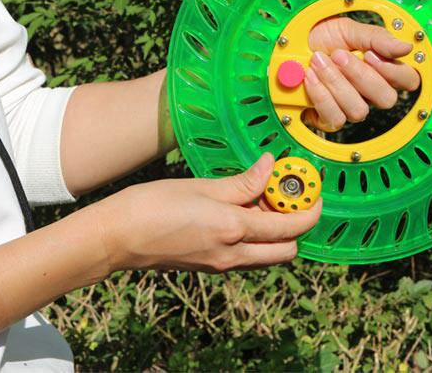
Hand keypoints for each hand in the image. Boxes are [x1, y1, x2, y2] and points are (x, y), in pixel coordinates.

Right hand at [96, 153, 320, 272]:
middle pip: (287, 250)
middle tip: (285, 195)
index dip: (310, 210)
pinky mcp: (210, 266)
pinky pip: (247, 255)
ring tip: (259, 199)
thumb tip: (270, 166)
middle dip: (295, 225)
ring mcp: (222, 265)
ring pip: (268, 255)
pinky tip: (240, 211)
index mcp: (234, 231)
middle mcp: (233, 255)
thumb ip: (243, 182)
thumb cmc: (154, 205)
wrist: (116, 237)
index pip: (291, 227)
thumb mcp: (204, 186)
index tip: (314, 193)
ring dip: (275, 232)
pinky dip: (255, 237)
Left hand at [305, 17, 420, 130]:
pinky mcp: (329, 119)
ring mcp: (351, 108)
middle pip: (386, 99)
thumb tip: (406, 47)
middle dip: (359, 75)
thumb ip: (378, 38)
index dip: (393, 71)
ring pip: (359, 111)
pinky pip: (335, 118)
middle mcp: (370, 93)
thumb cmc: (322, 37)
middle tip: (338, 55)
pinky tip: (310, 78)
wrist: (290, 44)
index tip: (369, 54)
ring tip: (318, 61)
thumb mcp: (350, 29)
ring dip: (336, 83)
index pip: (409, 80)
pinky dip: (320, 96)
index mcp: (382, 70)